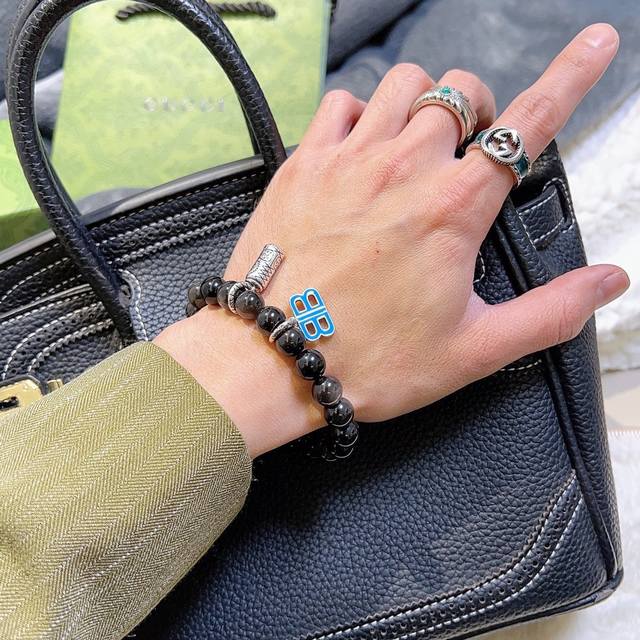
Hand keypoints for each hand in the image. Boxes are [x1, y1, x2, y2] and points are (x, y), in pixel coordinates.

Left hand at [156, 24, 627, 457]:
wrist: (274, 359)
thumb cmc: (366, 359)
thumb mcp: (472, 349)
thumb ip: (549, 311)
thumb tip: (606, 282)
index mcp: (452, 210)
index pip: (528, 125)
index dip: (570, 78)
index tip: (592, 46)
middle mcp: (402, 170)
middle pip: (461, 94)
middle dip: (478, 113)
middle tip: (470, 152)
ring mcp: (348, 160)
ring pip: (404, 85)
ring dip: (424, 103)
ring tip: (420, 142)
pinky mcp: (304, 165)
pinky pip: (340, 103)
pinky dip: (361, 112)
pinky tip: (361, 146)